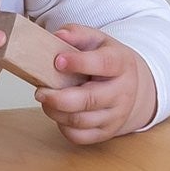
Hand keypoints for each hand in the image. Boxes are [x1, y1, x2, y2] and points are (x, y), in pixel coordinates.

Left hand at [37, 25, 156, 144]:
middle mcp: (122, 92)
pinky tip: (58, 113)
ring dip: (56, 112)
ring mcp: (116, 115)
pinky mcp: (107, 132)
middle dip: (59, 98)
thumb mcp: (97, 40)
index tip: (57, 61)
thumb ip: (77, 34)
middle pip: (90, 100)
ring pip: (81, 120)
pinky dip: (63, 126)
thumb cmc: (107, 61)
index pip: (104, 64)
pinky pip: (80, 136)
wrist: (130, 86)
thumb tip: (58, 36)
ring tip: (45, 99)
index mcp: (121, 63)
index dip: (80, 63)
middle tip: (39, 91)